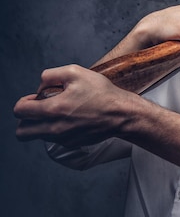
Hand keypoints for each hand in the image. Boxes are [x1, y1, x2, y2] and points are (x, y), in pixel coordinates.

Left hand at [14, 64, 133, 146]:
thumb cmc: (102, 93)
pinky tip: (73, 118)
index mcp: (53, 109)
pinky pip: (55, 139)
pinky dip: (58, 129)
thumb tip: (41, 86)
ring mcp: (63, 138)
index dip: (24, 102)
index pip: (20, 111)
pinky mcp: (72, 144)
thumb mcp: (76, 72)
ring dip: (42, 124)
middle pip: (22, 132)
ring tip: (60, 112)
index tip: (35, 99)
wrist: (122, 114)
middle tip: (40, 109)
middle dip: (26, 120)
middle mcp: (54, 128)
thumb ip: (50, 75)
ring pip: (38, 136)